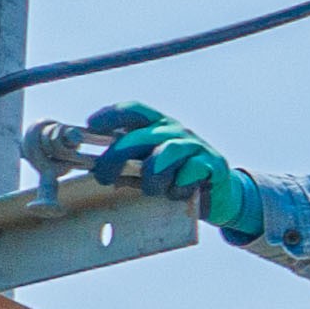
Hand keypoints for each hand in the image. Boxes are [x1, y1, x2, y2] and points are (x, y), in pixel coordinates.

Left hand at [80, 102, 266, 242]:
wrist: (217, 197)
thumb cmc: (174, 181)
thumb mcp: (146, 170)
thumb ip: (126, 165)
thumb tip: (96, 168)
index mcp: (157, 127)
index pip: (134, 111)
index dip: (112, 115)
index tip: (92, 126)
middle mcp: (175, 131)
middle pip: (142, 135)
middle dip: (117, 155)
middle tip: (104, 177)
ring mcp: (195, 146)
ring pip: (167, 152)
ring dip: (153, 175)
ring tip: (150, 190)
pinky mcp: (213, 163)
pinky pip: (191, 171)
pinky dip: (180, 186)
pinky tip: (178, 195)